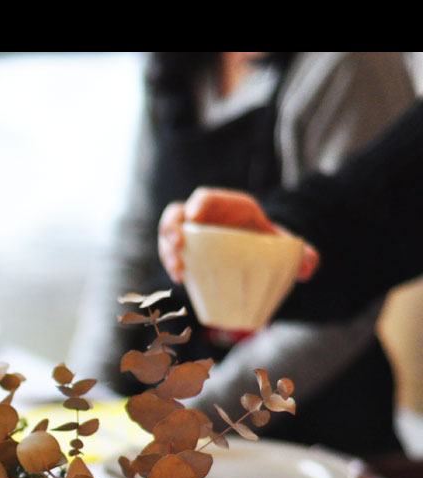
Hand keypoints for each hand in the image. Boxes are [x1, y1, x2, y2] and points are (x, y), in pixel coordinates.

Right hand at [158, 187, 319, 283]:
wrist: (255, 250)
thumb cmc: (264, 241)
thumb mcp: (281, 243)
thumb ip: (301, 253)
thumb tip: (309, 267)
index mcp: (226, 206)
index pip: (205, 197)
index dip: (197, 204)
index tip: (194, 217)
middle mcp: (202, 216)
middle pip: (177, 214)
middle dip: (172, 228)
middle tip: (178, 246)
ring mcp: (190, 234)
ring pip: (168, 235)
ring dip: (167, 251)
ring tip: (177, 270)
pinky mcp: (185, 251)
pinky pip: (170, 254)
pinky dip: (171, 265)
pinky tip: (180, 279)